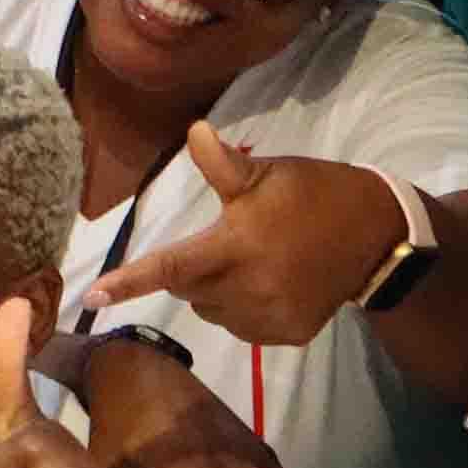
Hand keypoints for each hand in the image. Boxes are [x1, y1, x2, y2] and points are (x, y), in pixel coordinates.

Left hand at [77, 125, 401, 344]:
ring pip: (211, 311)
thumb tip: (193, 132)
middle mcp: (248, 290)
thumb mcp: (268, 173)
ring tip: (250, 258)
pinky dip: (241, 308)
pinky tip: (268, 281)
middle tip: (223, 238)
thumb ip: (225, 166)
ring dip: (214, 290)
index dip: (129, 282)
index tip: (92, 297)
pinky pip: (241, 326)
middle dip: (191, 268)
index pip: (171, 267)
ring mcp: (269, 318)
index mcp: (236, 245)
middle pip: (188, 289)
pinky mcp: (287, 335)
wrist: (376, 236)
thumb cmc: (314, 193)